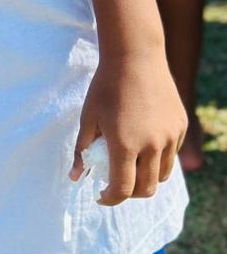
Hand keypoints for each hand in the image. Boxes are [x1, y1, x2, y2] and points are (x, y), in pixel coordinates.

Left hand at [71, 51, 185, 205]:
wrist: (135, 55)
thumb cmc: (106, 86)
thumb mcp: (89, 117)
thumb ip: (82, 150)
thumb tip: (75, 177)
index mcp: (125, 144)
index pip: (122, 189)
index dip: (109, 198)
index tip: (100, 195)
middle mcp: (152, 145)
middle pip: (146, 189)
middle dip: (129, 193)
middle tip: (115, 183)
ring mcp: (169, 136)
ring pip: (161, 175)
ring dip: (146, 177)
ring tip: (130, 164)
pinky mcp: (180, 126)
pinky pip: (171, 154)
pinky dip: (158, 158)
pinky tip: (143, 143)